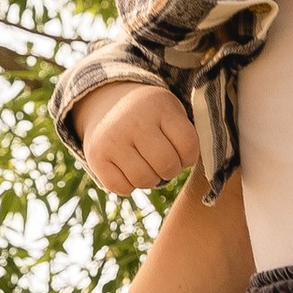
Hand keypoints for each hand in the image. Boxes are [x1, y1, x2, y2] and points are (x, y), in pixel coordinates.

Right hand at [78, 82, 199, 195]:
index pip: (188, 146)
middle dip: (170, 170)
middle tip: (163, 161)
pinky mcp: (95, 156)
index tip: (180, 151)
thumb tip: (196, 171)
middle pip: (167, 165)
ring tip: (146, 163)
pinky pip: (122, 188)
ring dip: (150, 179)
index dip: (188, 157)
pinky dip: (130, 185)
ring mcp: (112, 138)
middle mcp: (133, 120)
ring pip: (145, 180)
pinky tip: (128, 168)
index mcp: (159, 106)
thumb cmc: (151, 116)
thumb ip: (186, 136)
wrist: (106, 104)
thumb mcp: (171, 112)